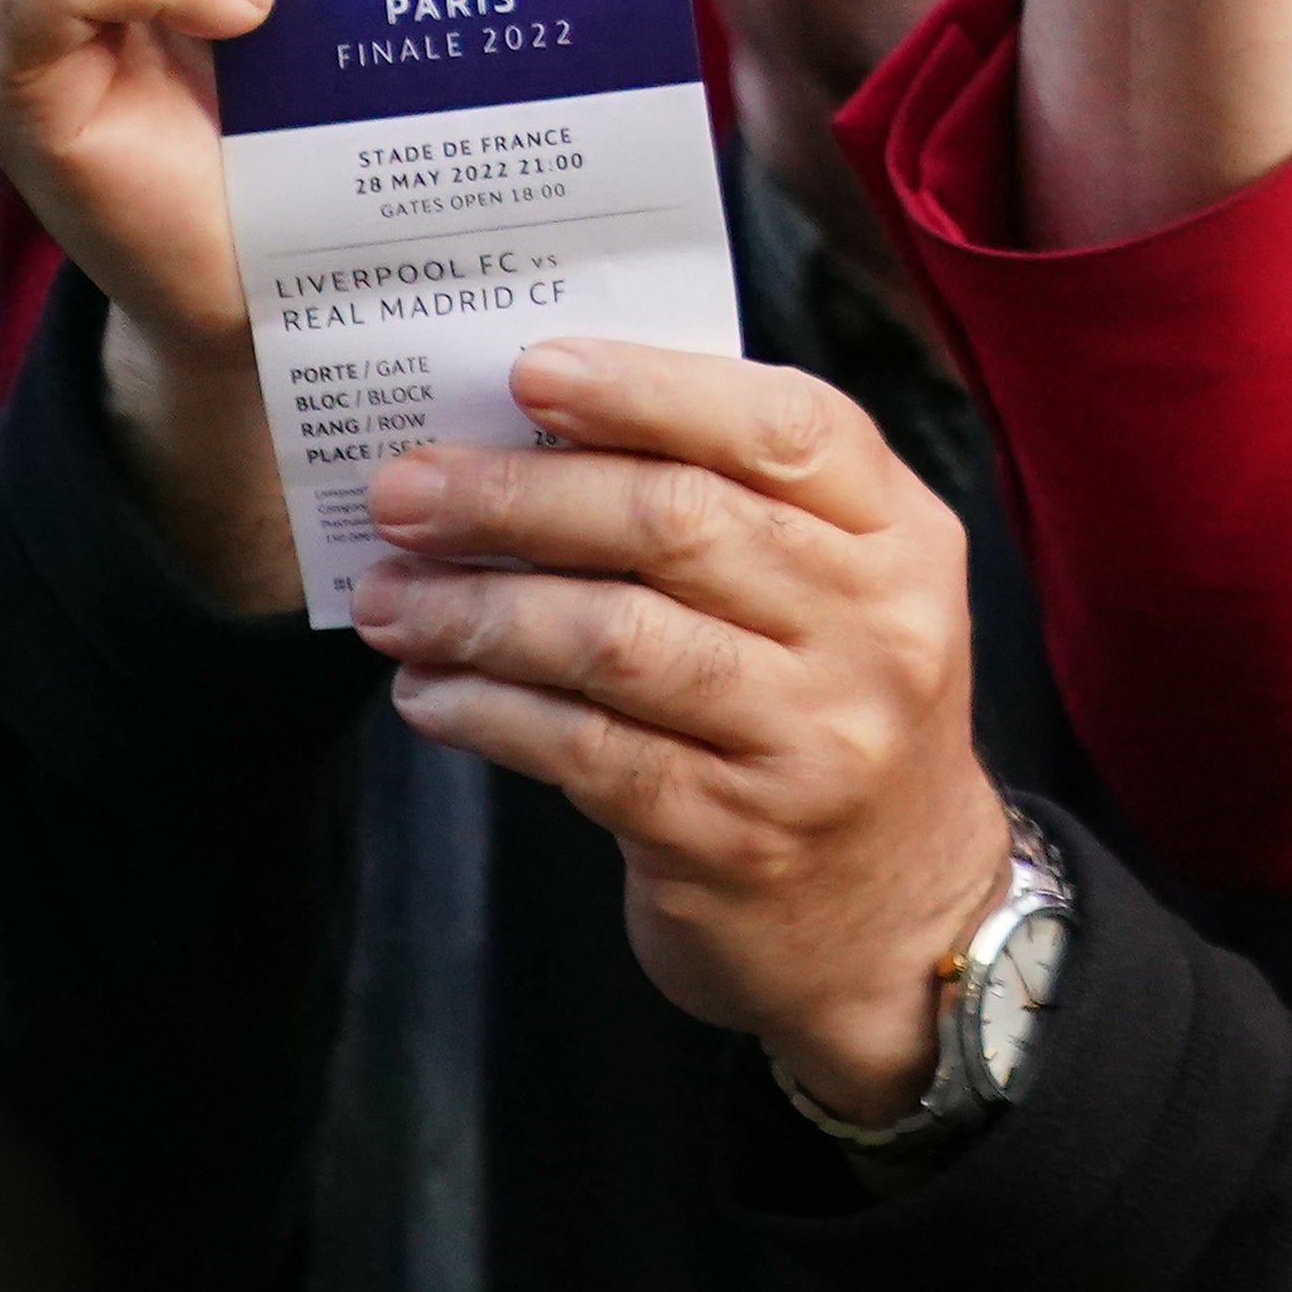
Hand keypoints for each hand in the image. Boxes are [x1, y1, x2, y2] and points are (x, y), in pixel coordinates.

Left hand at [358, 342, 1012, 1126]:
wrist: (899, 919)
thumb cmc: (829, 714)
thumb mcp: (840, 596)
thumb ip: (738, 509)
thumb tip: (538, 435)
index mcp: (903, 539)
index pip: (789, 427)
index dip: (654, 389)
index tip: (530, 372)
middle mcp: (874, 630)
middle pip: (679, 524)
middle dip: (519, 496)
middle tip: (405, 489)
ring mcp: (811, 738)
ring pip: (616, 638)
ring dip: (479, 609)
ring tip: (388, 596)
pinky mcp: (735, 835)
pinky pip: (584, 750)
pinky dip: (489, 711)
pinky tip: (428, 691)